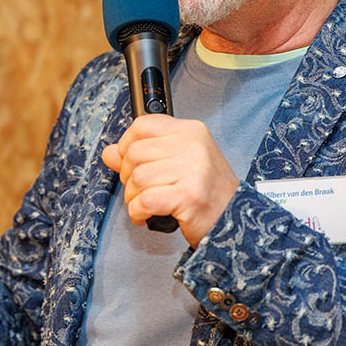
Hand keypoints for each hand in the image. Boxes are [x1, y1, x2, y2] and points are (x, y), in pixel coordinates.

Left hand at [102, 114, 239, 247]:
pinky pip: (145, 200)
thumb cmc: (207, 193)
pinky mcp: (189, 195)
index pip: (142, 125)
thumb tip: (110, 153)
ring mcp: (193, 169)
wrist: (235, 221)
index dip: (126, 145)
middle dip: (128, 177)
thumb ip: (143, 154)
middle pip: (134, 153)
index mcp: (191, 131)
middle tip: (140, 190)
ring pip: (138, 178)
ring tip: (146, 205)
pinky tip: (147, 215)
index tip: (129, 162)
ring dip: (133, 197)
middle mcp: (193, 145)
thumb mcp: (177, 163)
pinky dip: (138, 212)